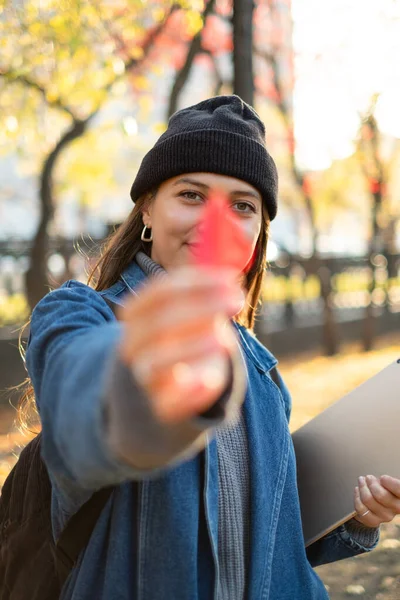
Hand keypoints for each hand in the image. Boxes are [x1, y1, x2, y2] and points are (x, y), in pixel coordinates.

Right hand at [118, 266, 243, 423]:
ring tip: (225, 340)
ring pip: (157, 361)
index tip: (231, 278)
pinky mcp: (157, 408)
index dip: (196, 282)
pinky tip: (212, 380)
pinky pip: (169, 402)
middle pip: (160, 322)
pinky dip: (190, 392)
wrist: (150, 394)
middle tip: (237, 299)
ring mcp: (142, 377)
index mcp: (136, 316)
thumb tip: (232, 276)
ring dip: (192, 347)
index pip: (159, 292)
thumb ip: (202, 296)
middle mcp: (133, 344)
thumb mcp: (183, 317)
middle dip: (201, 307)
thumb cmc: (175, 343)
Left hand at [353, 475, 399, 527]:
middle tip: (368, 477)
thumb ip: (387, 481)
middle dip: (371, 483)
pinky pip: (360, 508)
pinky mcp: (374, 521)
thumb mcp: (390, 482)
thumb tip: (378, 480)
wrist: (379, 502)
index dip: (390, 483)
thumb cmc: (386, 488)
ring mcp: (385, 516)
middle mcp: (397, 508)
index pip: (399, 489)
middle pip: (380, 495)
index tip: (382, 478)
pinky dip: (357, 497)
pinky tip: (357, 491)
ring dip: (362, 487)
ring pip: (368, 500)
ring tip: (361, 481)